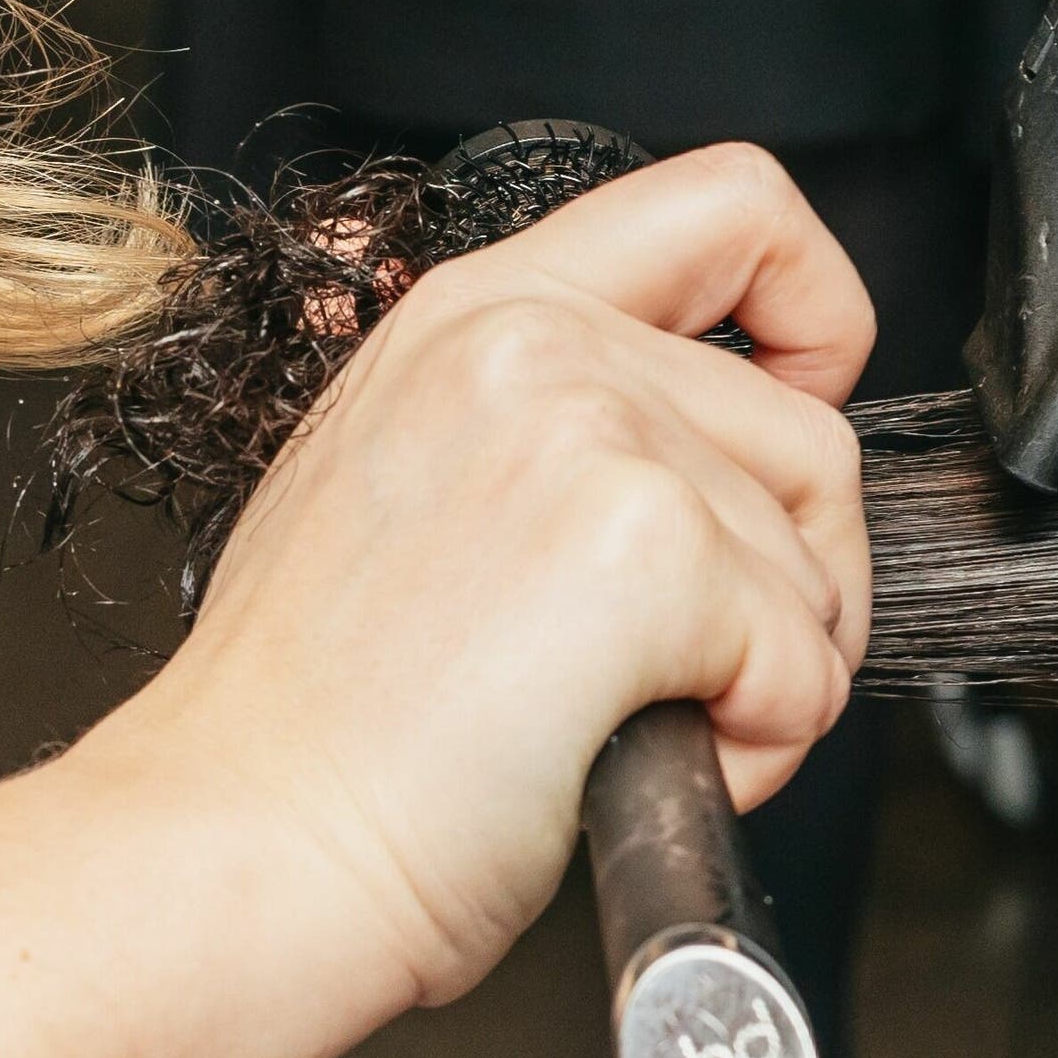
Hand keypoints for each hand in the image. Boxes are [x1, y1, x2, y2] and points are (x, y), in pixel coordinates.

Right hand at [114, 148, 875, 1005]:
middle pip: (810, 439)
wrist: (240, 852)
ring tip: (624, 730)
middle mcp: (535, 346)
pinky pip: (808, 666)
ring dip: (770, 680)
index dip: (817, 308)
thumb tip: (700, 450)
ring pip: (817, 566)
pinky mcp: (647, 549)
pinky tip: (631, 765)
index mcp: (479, 314)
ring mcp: (593, 435)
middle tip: (693, 673)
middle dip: (796, 583)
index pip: (729, 205)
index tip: (804, 403)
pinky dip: (761, 748)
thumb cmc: (317, 726)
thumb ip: (548, 424)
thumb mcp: (405, 488)